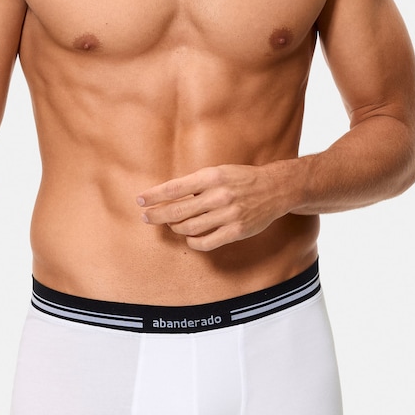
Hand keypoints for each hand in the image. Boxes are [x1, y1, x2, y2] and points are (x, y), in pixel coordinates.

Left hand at [137, 163, 288, 251]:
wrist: (274, 189)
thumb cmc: (241, 179)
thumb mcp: (218, 172)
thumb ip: (195, 183)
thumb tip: (166, 196)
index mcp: (212, 177)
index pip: (174, 189)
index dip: (154, 196)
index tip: (140, 200)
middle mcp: (219, 196)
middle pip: (177, 211)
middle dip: (157, 215)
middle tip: (145, 217)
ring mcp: (228, 215)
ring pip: (189, 228)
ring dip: (175, 227)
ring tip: (171, 224)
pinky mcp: (236, 231)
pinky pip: (205, 242)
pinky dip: (192, 241)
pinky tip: (189, 236)